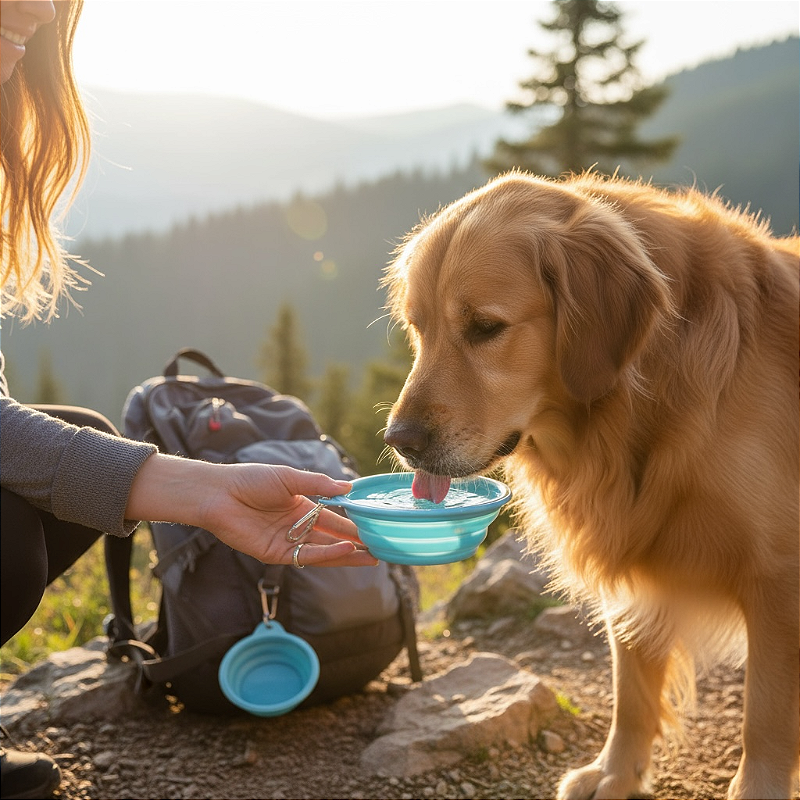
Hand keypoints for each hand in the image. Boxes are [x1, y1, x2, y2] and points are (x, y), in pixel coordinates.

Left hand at [126, 454, 378, 566]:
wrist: (219, 493)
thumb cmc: (251, 479)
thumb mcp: (290, 477)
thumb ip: (319, 484)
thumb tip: (348, 490)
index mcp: (303, 506)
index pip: (335, 518)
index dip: (355, 524)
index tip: (376, 528)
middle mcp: (298, 526)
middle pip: (332, 538)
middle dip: (357, 544)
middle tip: (382, 549)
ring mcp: (287, 542)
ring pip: (323, 551)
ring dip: (347, 555)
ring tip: (372, 557)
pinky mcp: (275, 554)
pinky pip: (305, 557)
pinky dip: (327, 555)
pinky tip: (346, 551)